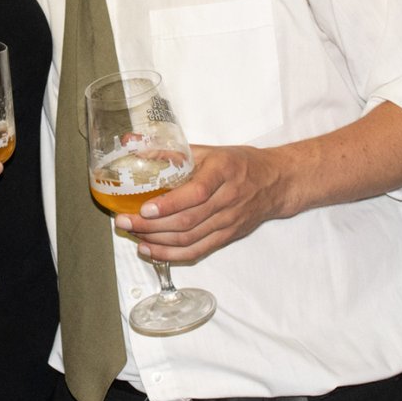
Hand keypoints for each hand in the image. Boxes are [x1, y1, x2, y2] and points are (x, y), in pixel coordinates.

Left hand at [112, 144, 289, 262]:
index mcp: (223, 172)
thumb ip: (171, 152)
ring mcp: (229, 222)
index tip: (145, 208)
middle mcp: (228, 199)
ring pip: (190, 239)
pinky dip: (172, 255)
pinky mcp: (227, 237)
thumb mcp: (208, 151)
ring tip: (133, 236)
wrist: (276, 182)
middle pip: (187, 220)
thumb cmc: (239, 163)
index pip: (196, 193)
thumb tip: (131, 145)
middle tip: (125, 222)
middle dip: (151, 226)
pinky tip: (151, 251)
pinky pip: (198, 251)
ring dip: (158, 242)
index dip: (169, 204)